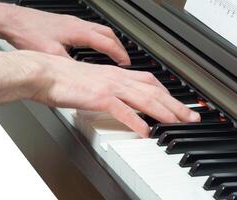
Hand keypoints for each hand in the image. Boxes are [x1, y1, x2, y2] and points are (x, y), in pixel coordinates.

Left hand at [0, 3, 130, 64]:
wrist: (13, 21)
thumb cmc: (29, 33)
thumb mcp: (52, 55)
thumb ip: (70, 66)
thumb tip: (83, 77)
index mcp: (79, 32)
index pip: (107, 43)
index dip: (120, 55)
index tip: (127, 64)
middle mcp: (78, 24)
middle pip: (108, 33)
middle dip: (119, 47)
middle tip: (124, 59)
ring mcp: (72, 22)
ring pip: (99, 30)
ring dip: (109, 42)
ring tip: (112, 53)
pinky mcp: (66, 24)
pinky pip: (89, 30)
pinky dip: (97, 39)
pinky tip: (91, 47)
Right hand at [12, 51, 199, 137]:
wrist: (46, 73)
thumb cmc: (64, 78)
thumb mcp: (92, 81)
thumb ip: (107, 89)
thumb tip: (118, 101)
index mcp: (115, 74)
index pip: (149, 81)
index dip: (167, 92)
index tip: (178, 102)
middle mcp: (116, 78)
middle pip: (154, 90)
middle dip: (175, 104)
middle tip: (190, 116)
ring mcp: (109, 88)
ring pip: (145, 99)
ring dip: (165, 111)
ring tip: (180, 122)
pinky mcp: (99, 98)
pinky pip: (123, 111)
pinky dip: (137, 122)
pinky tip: (146, 132)